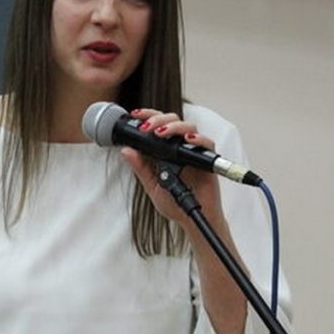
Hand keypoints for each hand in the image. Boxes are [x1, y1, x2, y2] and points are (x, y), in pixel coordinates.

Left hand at [120, 108, 224, 229]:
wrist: (190, 219)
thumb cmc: (174, 203)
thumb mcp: (152, 185)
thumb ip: (141, 168)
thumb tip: (126, 150)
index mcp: (165, 150)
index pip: (158, 125)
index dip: (148, 116)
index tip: (135, 114)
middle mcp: (180, 147)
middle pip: (173, 120)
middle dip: (158, 119)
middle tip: (147, 127)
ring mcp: (193, 152)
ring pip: (189, 127)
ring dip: (174, 126)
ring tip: (162, 133)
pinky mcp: (206, 160)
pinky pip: (207, 144)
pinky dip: (198, 139)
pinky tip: (188, 140)